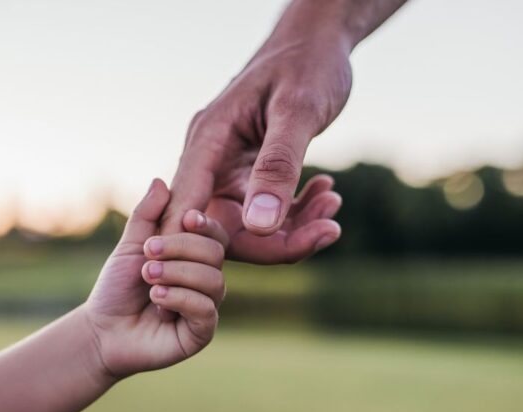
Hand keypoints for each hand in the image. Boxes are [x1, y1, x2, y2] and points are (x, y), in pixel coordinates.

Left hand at [84, 178, 228, 378]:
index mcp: (194, 258)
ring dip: (176, 274)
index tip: (185, 218)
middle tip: (148, 254)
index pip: (215, 234)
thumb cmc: (117, 288)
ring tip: (148, 278)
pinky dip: (179, 298)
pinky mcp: (201, 332)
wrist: (102, 330)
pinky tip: (156, 301)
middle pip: (215, 253)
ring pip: (213, 280)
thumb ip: (146, 216)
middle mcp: (206, 280)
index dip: (206, 224)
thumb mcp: (130, 246)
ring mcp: (206, 306)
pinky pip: (205, 309)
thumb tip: (160, 181)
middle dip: (180, 248)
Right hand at [162, 26, 349, 263]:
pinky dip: (297, 212)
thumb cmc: (306, 64)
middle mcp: (210, 160)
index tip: (262, 258)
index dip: (206, 247)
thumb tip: (261, 227)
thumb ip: (278, 167)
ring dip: (293, 228)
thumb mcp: (298, 111)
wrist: (318, 42)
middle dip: (274, 241)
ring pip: (248, 225)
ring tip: (333, 205)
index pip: (188, 210)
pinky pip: (265, 211)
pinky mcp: (249, 174)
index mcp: (207, 142)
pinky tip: (327, 193)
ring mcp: (228, 169)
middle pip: (221, 228)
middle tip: (329, 230)